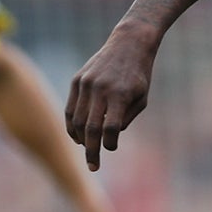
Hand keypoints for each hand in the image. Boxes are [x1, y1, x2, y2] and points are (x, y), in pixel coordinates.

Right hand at [65, 25, 157, 169]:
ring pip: (76, 120)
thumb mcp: (141, 98)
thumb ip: (125, 119)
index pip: (111, 128)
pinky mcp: (77, 80)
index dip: (110, 143)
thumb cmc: (139, 75)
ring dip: (79, 140)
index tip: (112, 147)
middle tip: (93, 167)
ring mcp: (86, 84)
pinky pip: (70, 108)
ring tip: (86, 150)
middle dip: (91, 151)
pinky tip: (77, 136)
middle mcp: (100, 89)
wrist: (128, 44)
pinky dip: (71, 125)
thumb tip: (108, 136)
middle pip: (91, 128)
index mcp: (120, 95)